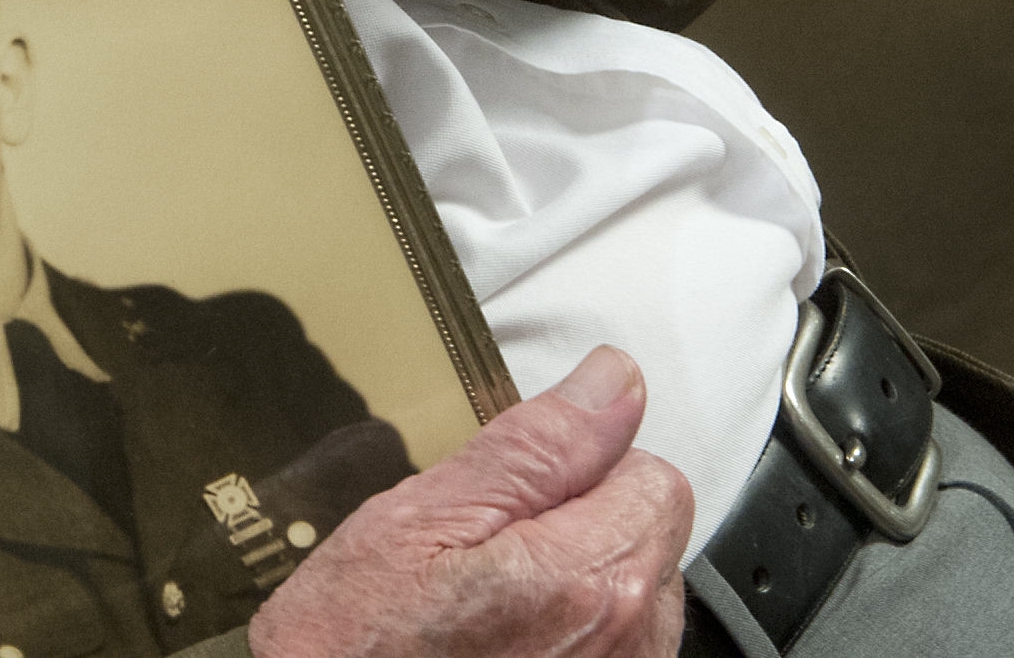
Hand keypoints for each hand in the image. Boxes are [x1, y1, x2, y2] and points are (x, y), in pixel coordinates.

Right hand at [247, 348, 691, 657]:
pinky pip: (618, 644)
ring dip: (584, 580)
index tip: (519, 491)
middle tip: (490, 546)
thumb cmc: (359, 642)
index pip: (654, 475)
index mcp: (589, 575)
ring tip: (494, 598)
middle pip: (652, 535)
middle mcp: (627, 640)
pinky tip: (509, 638)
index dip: (583, 466)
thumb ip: (536, 447)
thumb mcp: (425, 517)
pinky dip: (577, 632)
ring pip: (640, 593)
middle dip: (585, 520)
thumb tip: (615, 381)